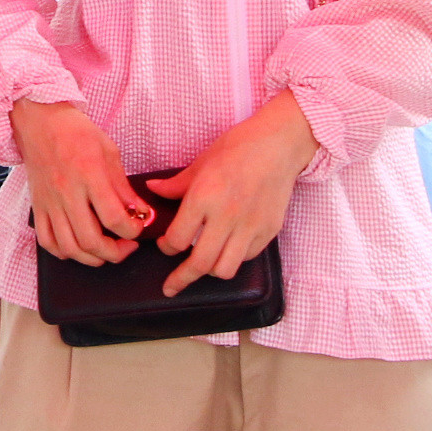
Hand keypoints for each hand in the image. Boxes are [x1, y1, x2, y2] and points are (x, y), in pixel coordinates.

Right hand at [10, 99, 149, 263]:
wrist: (40, 121)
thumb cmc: (75, 132)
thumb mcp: (109, 151)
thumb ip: (124, 187)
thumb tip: (141, 213)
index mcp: (89, 174)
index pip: (114, 218)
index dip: (132, 230)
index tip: (138, 228)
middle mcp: (67, 192)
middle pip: (91, 240)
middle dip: (115, 253)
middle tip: (127, 246)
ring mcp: (50, 202)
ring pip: (69, 247)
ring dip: (91, 258)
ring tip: (106, 251)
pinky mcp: (38, 206)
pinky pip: (47, 241)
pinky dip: (64, 252)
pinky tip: (78, 247)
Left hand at [148, 93, 315, 293]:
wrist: (279, 144)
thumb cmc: (238, 148)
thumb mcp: (201, 162)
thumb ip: (175, 184)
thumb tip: (152, 189)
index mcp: (204, 197)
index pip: (177, 239)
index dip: (166, 247)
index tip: (165, 245)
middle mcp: (226, 216)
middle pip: (200, 263)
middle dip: (181, 278)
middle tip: (171, 286)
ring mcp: (250, 226)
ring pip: (225, 269)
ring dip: (210, 271)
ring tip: (202, 266)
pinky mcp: (268, 231)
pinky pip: (246, 257)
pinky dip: (234, 258)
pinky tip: (227, 248)